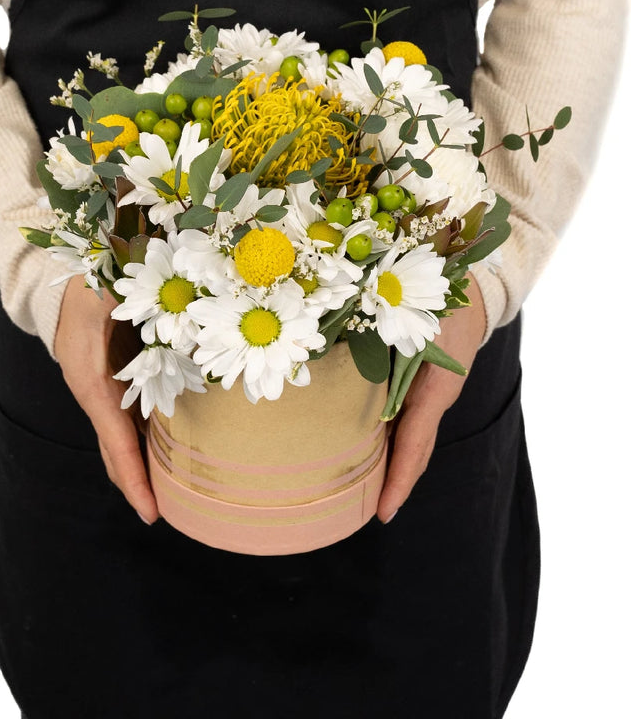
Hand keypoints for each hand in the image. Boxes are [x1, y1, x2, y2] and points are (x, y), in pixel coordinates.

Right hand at [54, 277, 158, 524]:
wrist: (61, 277)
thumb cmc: (85, 283)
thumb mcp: (107, 292)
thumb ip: (139, 309)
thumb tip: (185, 323)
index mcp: (91, 382)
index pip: (115, 443)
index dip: (134, 479)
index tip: (152, 514)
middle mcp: (97, 393)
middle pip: (119, 451)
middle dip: (143, 484)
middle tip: (175, 515)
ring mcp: (106, 389)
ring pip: (128, 439)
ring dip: (149, 465)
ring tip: (180, 493)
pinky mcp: (116, 380)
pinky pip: (135, 418)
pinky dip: (151, 438)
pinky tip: (176, 447)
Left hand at [376, 279, 486, 522]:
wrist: (472, 289)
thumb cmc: (440, 302)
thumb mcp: (414, 321)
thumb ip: (380, 341)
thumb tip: (331, 354)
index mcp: (435, 390)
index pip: (414, 446)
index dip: (398, 480)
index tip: (383, 514)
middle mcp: (434, 399)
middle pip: (412, 452)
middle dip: (392, 484)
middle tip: (367, 515)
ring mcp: (430, 395)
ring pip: (408, 439)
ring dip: (390, 465)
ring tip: (362, 493)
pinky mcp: (423, 387)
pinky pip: (405, 420)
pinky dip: (389, 440)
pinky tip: (367, 448)